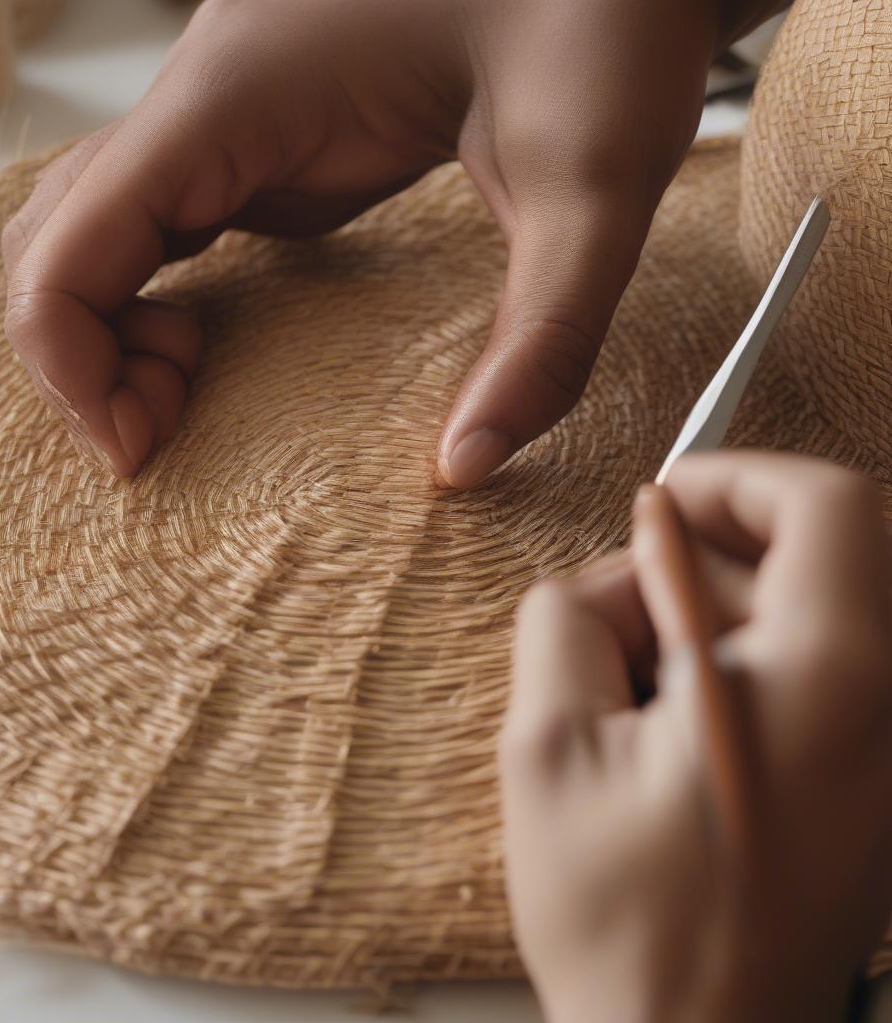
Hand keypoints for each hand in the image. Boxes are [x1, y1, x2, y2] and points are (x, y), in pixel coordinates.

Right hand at [3, 0, 760, 482]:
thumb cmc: (598, 9)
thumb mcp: (594, 184)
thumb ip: (544, 336)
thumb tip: (466, 467)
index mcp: (238, 99)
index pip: (68, 240)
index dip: (68, 364)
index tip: (138, 455)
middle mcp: (206, 101)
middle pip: (54, 237)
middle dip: (79, 356)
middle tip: (159, 438)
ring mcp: (230, 116)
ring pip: (94, 227)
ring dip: (108, 327)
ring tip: (185, 398)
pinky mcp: (267, 136)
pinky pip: (161, 221)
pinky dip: (153, 298)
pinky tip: (214, 347)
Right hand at [500, 453, 891, 1022]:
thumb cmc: (625, 926)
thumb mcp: (547, 748)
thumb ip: (565, 616)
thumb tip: (607, 574)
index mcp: (827, 686)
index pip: (828, 506)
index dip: (736, 479)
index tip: (662, 505)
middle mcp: (888, 714)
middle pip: (831, 553)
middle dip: (718, 553)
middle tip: (633, 596)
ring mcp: (890, 755)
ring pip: (821, 613)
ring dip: (726, 614)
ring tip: (635, 680)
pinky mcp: (875, 787)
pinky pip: (824, 674)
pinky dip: (749, 662)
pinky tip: (674, 716)